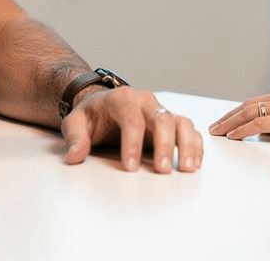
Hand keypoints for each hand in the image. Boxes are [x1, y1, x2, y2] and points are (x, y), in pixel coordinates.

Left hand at [61, 86, 203, 172]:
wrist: (103, 105)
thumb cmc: (92, 115)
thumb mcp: (76, 122)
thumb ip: (74, 137)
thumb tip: (75, 155)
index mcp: (122, 98)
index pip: (131, 118)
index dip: (132, 143)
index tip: (130, 167)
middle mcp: (145, 101)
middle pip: (161, 119)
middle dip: (163, 145)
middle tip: (161, 170)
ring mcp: (160, 110)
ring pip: (180, 122)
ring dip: (186, 145)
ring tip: (186, 168)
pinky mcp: (171, 121)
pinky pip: (189, 129)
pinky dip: (194, 145)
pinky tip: (193, 163)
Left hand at [209, 86, 269, 143]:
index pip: (254, 102)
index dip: (236, 112)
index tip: (225, 121)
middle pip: (247, 105)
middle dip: (228, 117)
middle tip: (214, 127)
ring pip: (249, 112)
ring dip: (230, 123)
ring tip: (217, 132)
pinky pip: (259, 123)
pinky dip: (244, 129)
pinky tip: (234, 136)